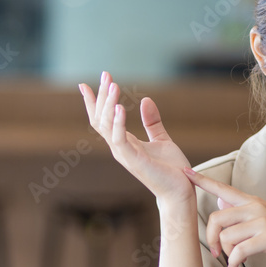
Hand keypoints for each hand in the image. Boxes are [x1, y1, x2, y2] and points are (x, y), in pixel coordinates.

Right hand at [80, 72, 193, 204]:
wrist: (180, 192)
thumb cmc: (171, 169)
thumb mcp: (161, 139)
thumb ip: (152, 121)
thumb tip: (145, 99)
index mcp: (124, 143)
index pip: (102, 120)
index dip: (93, 102)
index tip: (85, 84)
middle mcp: (119, 148)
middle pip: (100, 118)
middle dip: (100, 96)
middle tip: (106, 75)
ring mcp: (124, 154)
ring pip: (107, 125)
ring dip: (108, 103)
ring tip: (112, 85)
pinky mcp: (134, 160)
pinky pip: (120, 139)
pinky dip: (118, 122)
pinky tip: (120, 106)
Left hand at [183, 167, 265, 266]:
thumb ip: (242, 209)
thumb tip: (219, 197)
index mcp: (253, 202)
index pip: (223, 188)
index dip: (202, 181)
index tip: (185, 173)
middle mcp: (256, 207)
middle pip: (217, 218)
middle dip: (211, 239)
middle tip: (217, 253)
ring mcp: (263, 221)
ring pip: (226, 236)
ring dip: (225, 254)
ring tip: (233, 261)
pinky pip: (239, 250)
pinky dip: (233, 262)